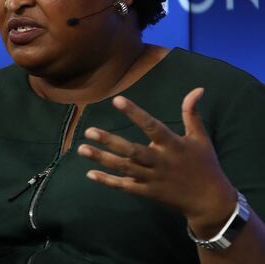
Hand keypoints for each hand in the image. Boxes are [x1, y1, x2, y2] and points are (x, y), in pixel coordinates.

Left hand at [77, 88, 237, 234]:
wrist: (210, 201)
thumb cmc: (204, 164)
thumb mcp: (200, 138)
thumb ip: (191, 114)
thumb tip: (197, 89)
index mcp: (173, 145)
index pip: (151, 126)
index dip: (134, 113)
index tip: (117, 100)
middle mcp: (161, 161)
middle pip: (132, 151)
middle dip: (110, 141)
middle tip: (89, 131)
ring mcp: (153, 178)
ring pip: (124, 168)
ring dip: (102, 159)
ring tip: (81, 149)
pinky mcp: (148, 192)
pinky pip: (125, 186)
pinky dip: (108, 181)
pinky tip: (90, 174)